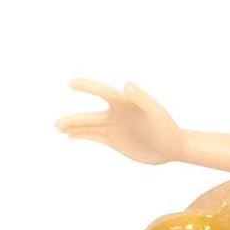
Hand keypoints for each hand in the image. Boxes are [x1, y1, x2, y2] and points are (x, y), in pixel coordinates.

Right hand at [57, 78, 181, 163]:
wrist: (173, 147)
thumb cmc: (167, 127)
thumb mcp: (155, 112)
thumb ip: (141, 97)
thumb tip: (126, 83)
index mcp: (125, 103)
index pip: (103, 92)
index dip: (88, 86)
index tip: (71, 83)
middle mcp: (117, 114)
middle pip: (90, 115)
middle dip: (74, 119)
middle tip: (57, 123)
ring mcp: (114, 127)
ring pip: (89, 127)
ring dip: (73, 127)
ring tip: (58, 127)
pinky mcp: (115, 140)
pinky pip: (95, 137)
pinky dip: (82, 136)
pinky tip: (70, 136)